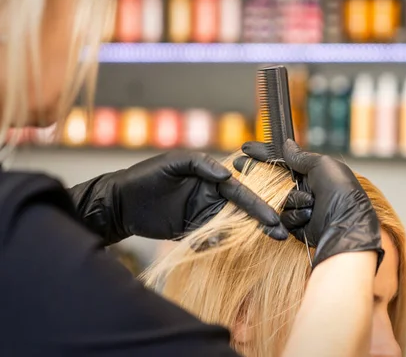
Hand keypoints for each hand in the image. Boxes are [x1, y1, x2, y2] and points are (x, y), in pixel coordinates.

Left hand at [69, 151, 287, 244]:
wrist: (117, 203)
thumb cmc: (144, 176)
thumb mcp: (172, 162)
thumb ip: (200, 164)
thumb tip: (226, 175)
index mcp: (211, 179)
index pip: (240, 192)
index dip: (257, 205)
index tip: (272, 218)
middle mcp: (210, 197)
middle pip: (242, 211)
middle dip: (262, 223)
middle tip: (281, 235)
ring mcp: (201, 215)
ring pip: (229, 227)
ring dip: (246, 236)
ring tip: (266, 244)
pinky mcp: (190, 232)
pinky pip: (209, 240)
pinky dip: (218, 245)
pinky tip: (224, 249)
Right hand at [234, 140, 382, 268]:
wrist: (346, 224)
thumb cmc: (340, 192)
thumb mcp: (322, 165)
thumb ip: (300, 156)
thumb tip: (286, 143)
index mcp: (311, 172)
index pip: (283, 160)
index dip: (264, 154)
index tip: (246, 148)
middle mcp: (304, 189)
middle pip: (274, 181)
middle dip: (260, 175)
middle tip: (239, 166)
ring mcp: (300, 208)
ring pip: (279, 201)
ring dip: (293, 201)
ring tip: (311, 203)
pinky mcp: (297, 226)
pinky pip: (283, 219)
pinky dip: (295, 217)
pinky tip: (308, 217)